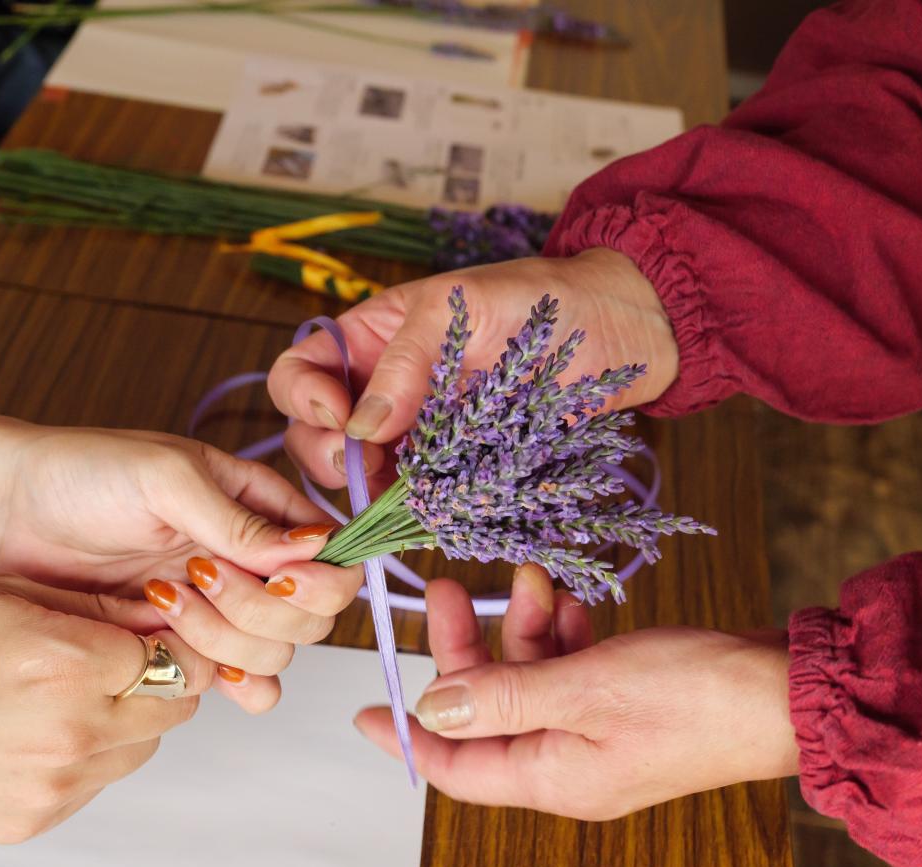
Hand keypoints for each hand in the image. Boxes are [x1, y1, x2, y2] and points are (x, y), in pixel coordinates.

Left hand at [0, 421, 362, 664]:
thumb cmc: (82, 474)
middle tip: (199, 577)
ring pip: (276, 653)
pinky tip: (195, 663)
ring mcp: (220, 607)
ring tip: (162, 600)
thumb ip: (240, 519)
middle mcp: (250, 560)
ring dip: (228, 639)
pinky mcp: (184, 645)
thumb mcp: (166, 478)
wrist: (5, 518)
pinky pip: (240, 683)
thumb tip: (315, 546)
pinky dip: (231, 683)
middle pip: (310, 615)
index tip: (278, 577)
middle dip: (261, 608)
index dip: (318, 579)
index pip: (330, 556)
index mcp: (259, 506)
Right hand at [0, 575, 277, 842]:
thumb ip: (98, 608)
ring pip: (142, 749)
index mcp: (67, 664)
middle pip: (175, 707)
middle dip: (164, 679)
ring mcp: (54, 785)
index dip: (173, 638)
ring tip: (73, 693)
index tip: (165, 630)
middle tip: (124, 659)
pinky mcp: (34, 819)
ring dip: (130, 720)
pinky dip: (89, 757)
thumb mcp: (10, 594)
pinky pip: (97, 783)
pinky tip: (41, 728)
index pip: (175, 655)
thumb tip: (162, 611)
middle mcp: (70, 731)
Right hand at [268, 250, 678, 489]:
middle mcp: (382, 389)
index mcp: (371, 337)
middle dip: (324, 454)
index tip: (339, 415)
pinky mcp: (452, 471)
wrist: (619, 331)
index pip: (301, 370)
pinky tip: (426, 512)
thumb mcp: (463, 308)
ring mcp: (416, 434)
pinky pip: (412, 498)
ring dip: (365, 491)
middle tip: (364, 465)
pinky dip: (409, 511)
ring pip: (359, 474)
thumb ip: (406, 361)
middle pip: (314, 432)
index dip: (303, 397)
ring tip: (400, 493)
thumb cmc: (543, 300)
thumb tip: (359, 426)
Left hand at [355, 565, 798, 818]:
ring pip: (526, 679)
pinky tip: (560, 594)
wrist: (783, 691)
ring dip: (518, 626)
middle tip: (444, 586)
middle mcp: (567, 762)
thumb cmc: (694, 695)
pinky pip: (567, 668)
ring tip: (522, 576)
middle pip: (486, 708)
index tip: (363, 710)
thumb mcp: (587, 688)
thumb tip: (434, 706)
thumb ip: (504, 696)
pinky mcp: (619, 704)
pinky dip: (558, 631)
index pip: (457, 767)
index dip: (407, 736)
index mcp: (553, 776)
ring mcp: (594, 732)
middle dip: (464, 648)